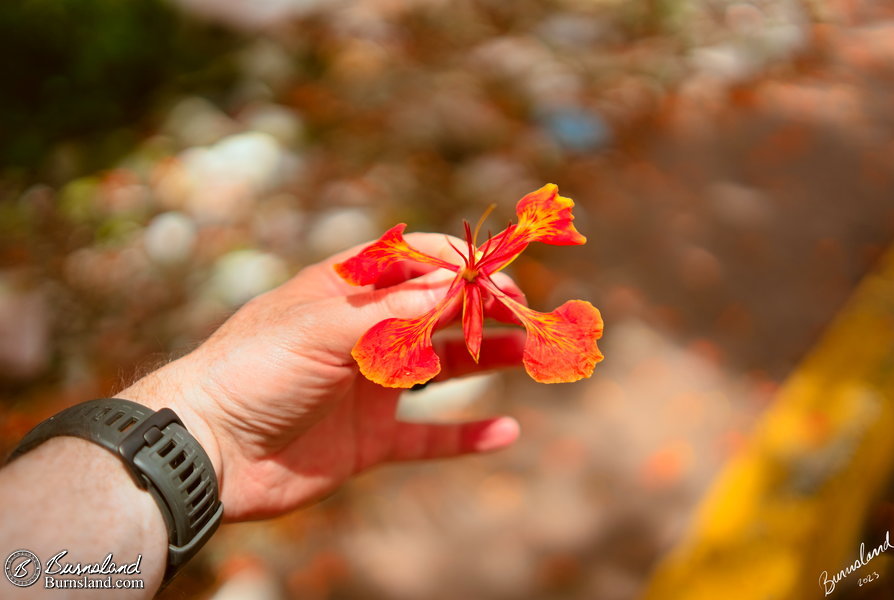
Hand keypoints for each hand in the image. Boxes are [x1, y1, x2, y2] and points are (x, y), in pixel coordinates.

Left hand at [118, 234, 524, 520]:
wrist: (207, 451)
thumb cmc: (253, 369)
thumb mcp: (319, 327)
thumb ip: (390, 311)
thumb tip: (454, 286)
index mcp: (346, 292)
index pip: (414, 263)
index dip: (459, 263)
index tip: (500, 273)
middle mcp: (363, 334)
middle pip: (439, 314)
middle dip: (486, 309)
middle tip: (529, 314)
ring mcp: (369, 387)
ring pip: (444, 369)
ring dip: (490, 360)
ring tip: (535, 356)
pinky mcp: (370, 439)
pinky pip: (428, 436)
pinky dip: (466, 436)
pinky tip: (505, 432)